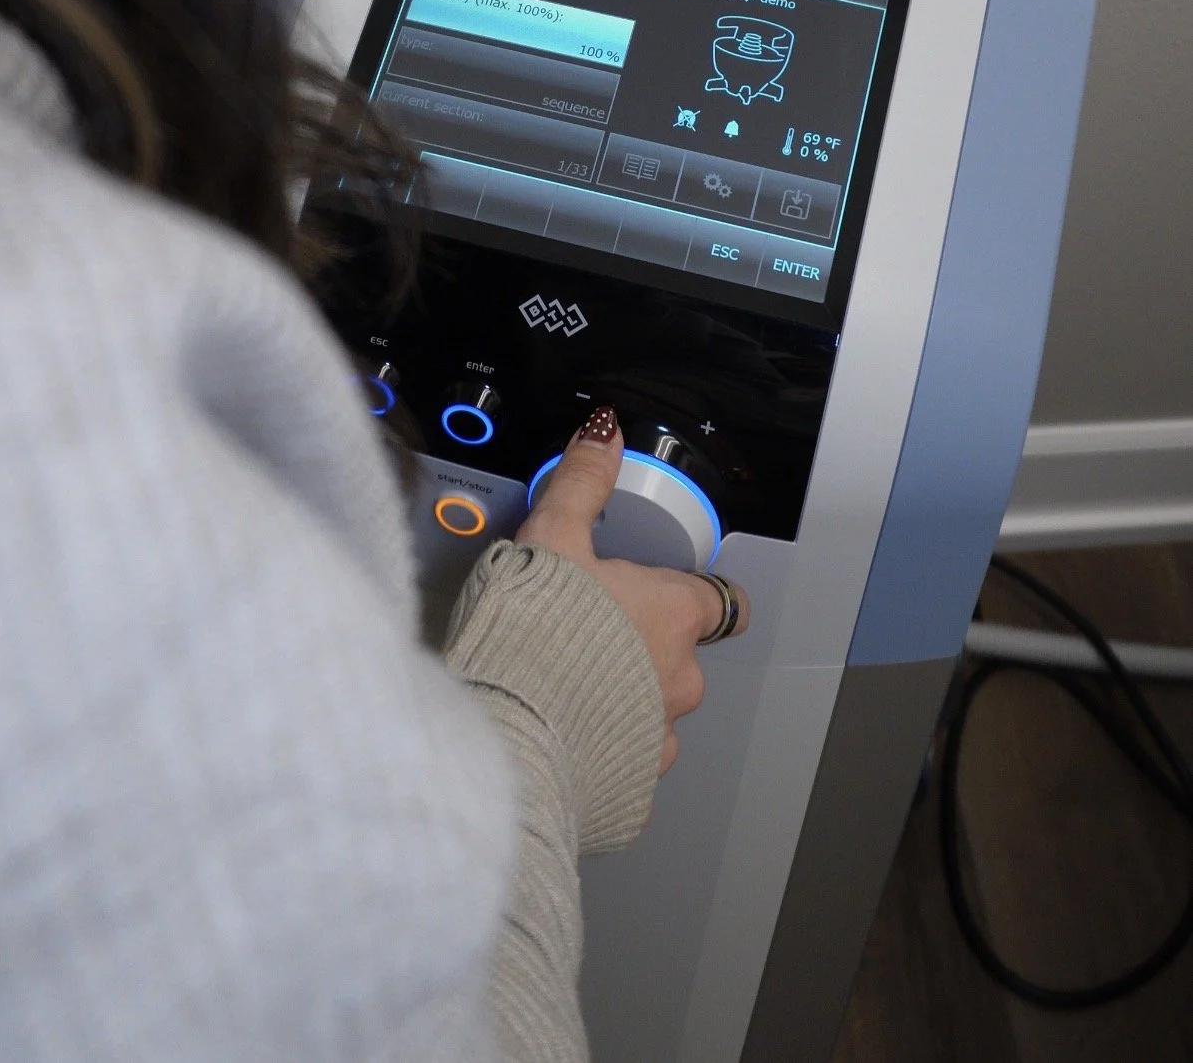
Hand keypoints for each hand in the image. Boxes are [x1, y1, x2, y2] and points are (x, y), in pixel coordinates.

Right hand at [516, 410, 748, 772]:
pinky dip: (600, 752)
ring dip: (622, 701)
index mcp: (673, 616)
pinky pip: (623, 765)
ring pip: (653, 713)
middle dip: (644, 649)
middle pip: (681, 658)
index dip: (695, 594)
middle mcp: (679, 681)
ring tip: (565, 687)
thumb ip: (583, 481)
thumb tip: (603, 433)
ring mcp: (656, 740)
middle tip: (588, 635)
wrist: (505, 739)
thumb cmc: (532, 637)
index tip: (673, 592)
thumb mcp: (553, 536)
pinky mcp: (629, 793)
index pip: (721, 602)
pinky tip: (559, 735)